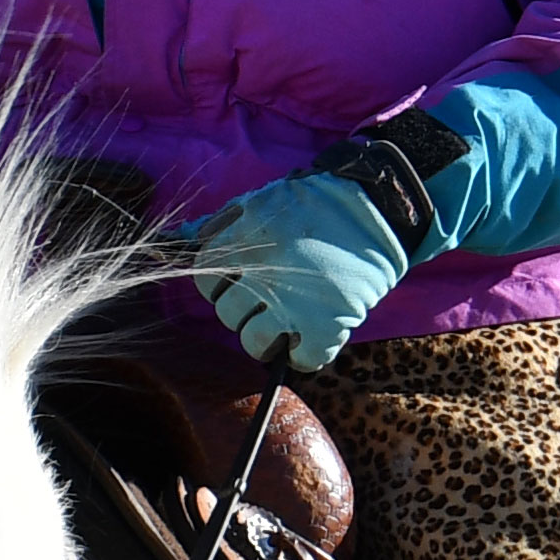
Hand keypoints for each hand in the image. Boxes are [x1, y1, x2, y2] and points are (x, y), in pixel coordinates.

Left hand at [186, 173, 412, 373]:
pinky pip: (301, 359)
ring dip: (265, 337)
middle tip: (268, 298)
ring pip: (252, 342)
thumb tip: (178, 240)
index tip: (238, 279)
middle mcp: (264, 274)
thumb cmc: (318, 203)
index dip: (218, 280)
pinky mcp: (328, 325)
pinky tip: (314, 334)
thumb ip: (222, 224)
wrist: (381, 207)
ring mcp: (295, 303)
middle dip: (242, 308)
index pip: (203, 274)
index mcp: (245, 239)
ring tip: (287, 321)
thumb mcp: (264, 200)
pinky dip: (305, 353)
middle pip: (226, 312)